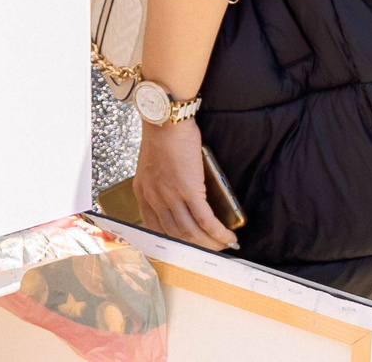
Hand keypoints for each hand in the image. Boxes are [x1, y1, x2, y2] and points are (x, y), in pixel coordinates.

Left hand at [134, 118, 237, 251]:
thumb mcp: (151, 167)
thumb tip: (178, 201)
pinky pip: (206, 220)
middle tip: (212, 250)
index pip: (154, 228)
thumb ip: (159, 186)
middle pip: (176, 235)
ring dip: (211, 243)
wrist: (165, 120)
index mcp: (143, 193)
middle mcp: (154, 198)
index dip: (173, 242)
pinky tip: (228, 236)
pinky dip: (218, 232)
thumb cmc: (162, 137)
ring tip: (224, 245)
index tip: (188, 247)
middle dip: (196, 247)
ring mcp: (170, 196)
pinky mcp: (189, 190)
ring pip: (192, 232)